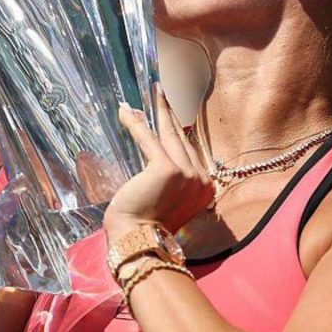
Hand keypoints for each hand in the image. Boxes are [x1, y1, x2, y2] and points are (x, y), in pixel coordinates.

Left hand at [104, 85, 213, 243]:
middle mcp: (201, 179)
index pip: (190, 150)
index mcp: (205, 188)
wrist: (138, 241)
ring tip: (154, 91)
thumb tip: (160, 157)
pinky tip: (126, 110)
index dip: (179, 128)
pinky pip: (148, 139)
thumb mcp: (168, 202)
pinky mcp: (166, 168)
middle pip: (182, 138)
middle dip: (171, 113)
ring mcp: (187, 173)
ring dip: (159, 110)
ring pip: (169, 134)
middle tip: (162, 92)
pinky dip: (136, 123)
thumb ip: (173, 182)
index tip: (172, 112)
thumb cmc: (146, 226)